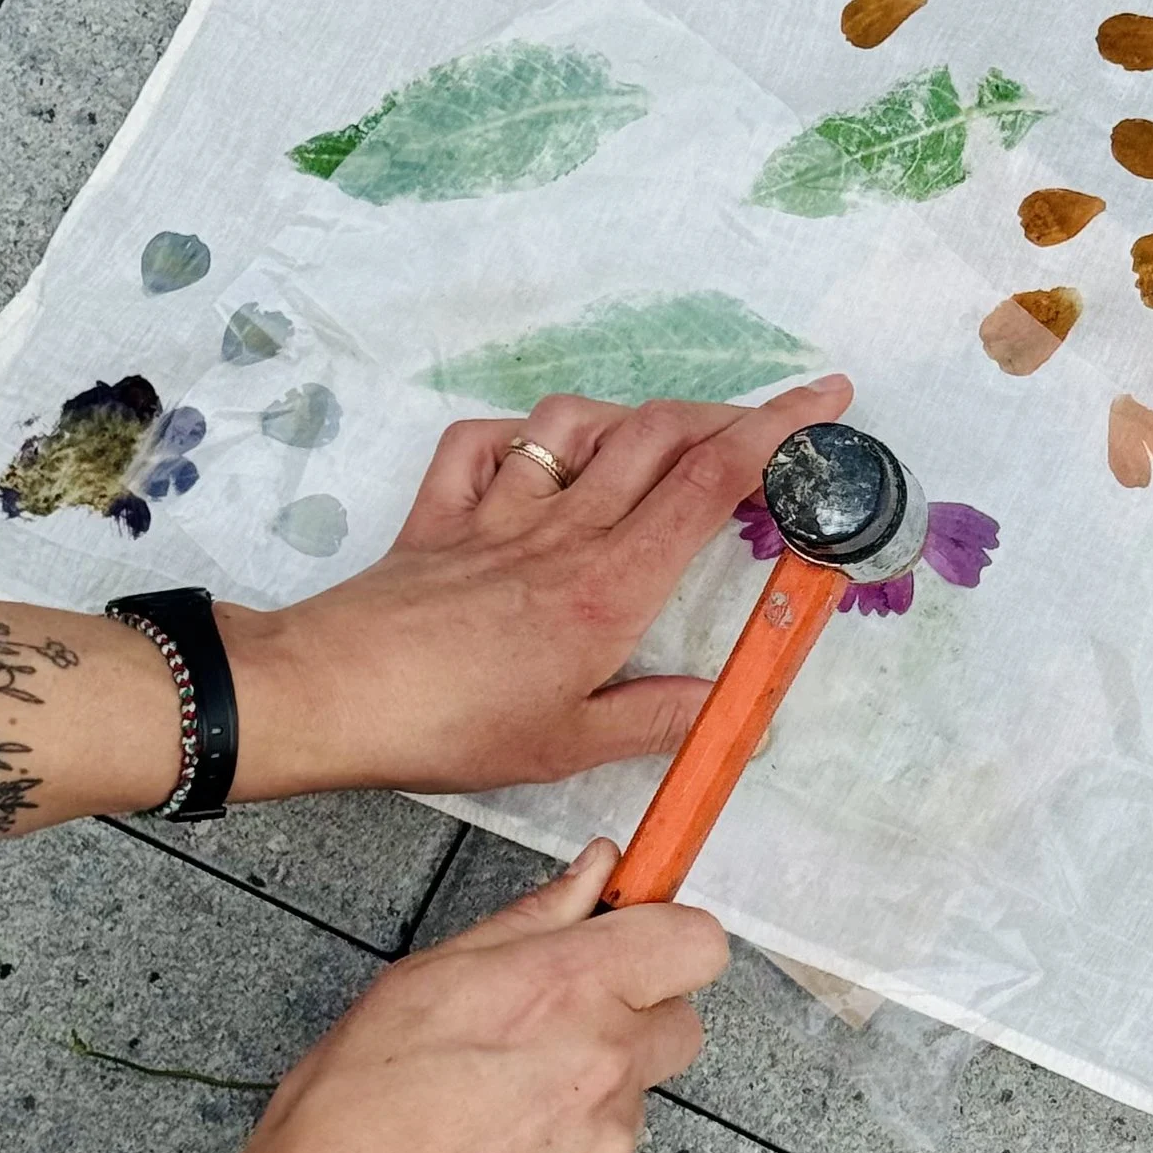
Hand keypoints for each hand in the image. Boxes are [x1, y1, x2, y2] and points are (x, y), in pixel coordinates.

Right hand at [197, 843, 723, 1152]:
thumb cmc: (351, 1118)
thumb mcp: (422, 982)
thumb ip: (529, 921)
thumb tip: (593, 874)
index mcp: (567, 992)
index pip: (695, 943)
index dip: (667, 938)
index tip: (632, 941)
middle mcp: (605, 1069)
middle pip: (679, 1023)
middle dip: (632, 1017)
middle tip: (550, 1028)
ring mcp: (608, 1149)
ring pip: (633, 1097)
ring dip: (587, 1092)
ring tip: (493, 1107)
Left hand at [221, 374, 851, 800]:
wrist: (328, 698)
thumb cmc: (449, 728)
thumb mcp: (568, 747)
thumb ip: (656, 718)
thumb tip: (728, 711)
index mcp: (610, 587)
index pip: (711, 484)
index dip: (776, 432)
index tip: (823, 405)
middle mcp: (564, 532)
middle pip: (661, 435)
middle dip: (728, 414)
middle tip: (769, 428)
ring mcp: (499, 512)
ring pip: (579, 424)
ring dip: (631, 418)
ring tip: (663, 445)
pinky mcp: (441, 513)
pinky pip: (485, 443)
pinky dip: (521, 436)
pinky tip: (541, 457)